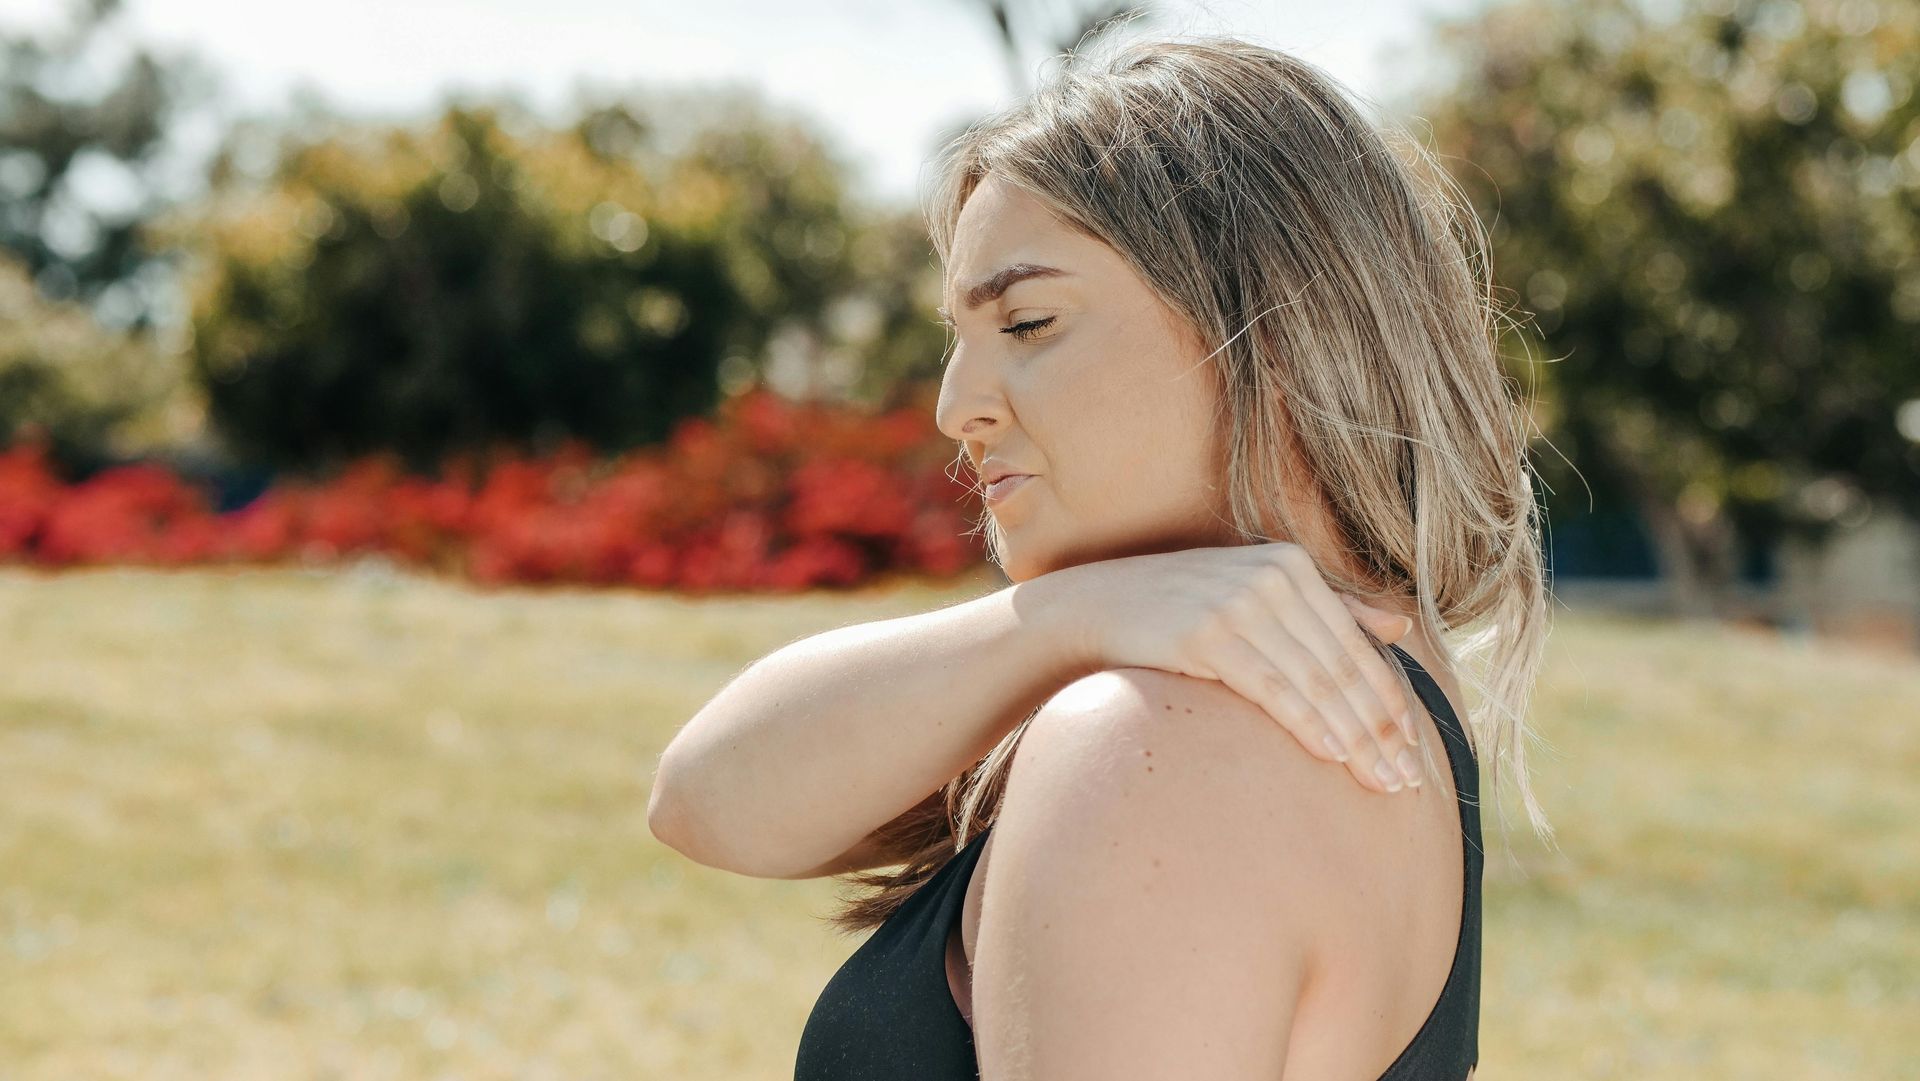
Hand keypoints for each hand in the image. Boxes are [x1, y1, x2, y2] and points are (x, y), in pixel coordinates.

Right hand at [1062, 542, 1425, 793]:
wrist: (1097, 605)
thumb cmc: (1180, 607)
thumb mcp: (1255, 592)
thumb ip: (1329, 607)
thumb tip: (1399, 625)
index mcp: (1291, 565)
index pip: (1357, 646)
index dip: (1390, 702)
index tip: (1415, 751)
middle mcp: (1271, 578)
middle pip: (1342, 668)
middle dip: (1380, 731)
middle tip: (1407, 781)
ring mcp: (1238, 604)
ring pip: (1315, 682)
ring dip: (1353, 738)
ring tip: (1379, 781)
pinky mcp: (1206, 633)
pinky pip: (1271, 687)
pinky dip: (1306, 723)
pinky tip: (1331, 755)